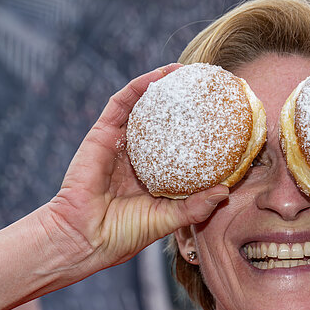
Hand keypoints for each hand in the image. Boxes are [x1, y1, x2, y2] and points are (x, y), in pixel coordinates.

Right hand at [38, 65, 227, 276]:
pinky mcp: (101, 135)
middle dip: (183, 101)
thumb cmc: (122, 235)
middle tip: (207, 85)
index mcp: (153, 175)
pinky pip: (121, 104)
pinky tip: (158, 75)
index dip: (199, 130)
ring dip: (162, 85)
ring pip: (142, 106)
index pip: (180, 146)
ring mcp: (119, 143)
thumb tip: (225, 191)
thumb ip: (195, 207)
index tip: (222, 117)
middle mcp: (137, 156)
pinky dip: (138, 87)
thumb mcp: (167, 220)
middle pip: (163, 121)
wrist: (84, 238)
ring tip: (186, 71)